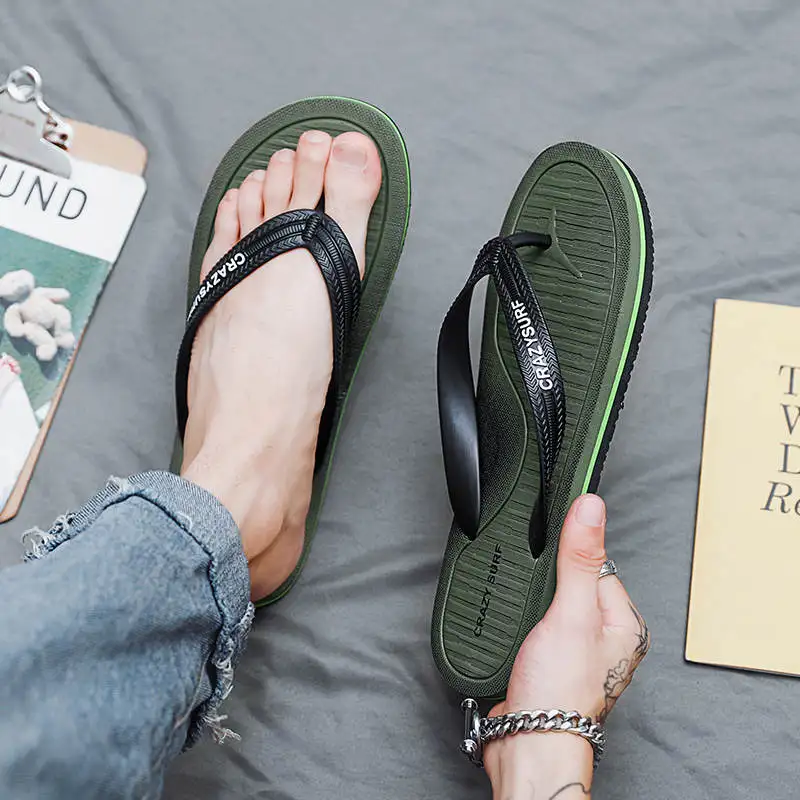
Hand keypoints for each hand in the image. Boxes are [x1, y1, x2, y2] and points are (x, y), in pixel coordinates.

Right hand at [484, 494, 649, 797]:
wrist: (528, 742)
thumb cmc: (559, 690)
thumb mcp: (572, 612)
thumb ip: (579, 558)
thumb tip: (590, 506)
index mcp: (625, 623)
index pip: (599, 565)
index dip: (572, 559)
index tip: (553, 556)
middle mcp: (607, 638)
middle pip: (574, 584)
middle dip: (550, 586)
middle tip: (540, 604)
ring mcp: (580, 651)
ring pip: (555, 605)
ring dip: (536, 606)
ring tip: (530, 622)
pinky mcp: (554, 661)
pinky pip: (541, 625)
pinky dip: (527, 623)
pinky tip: (521, 632)